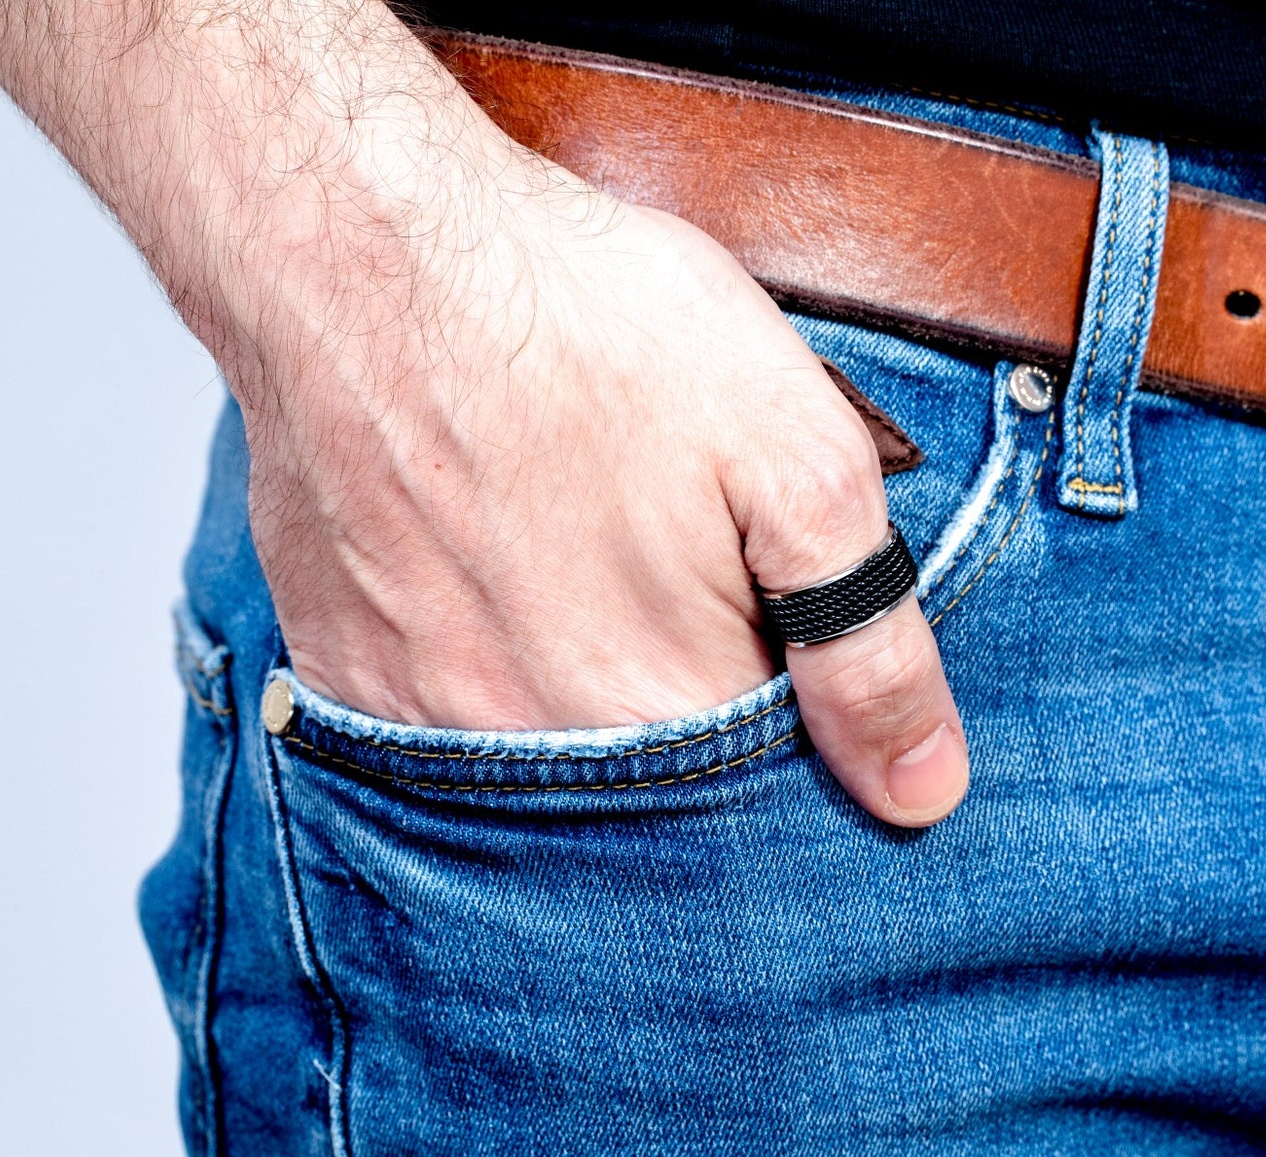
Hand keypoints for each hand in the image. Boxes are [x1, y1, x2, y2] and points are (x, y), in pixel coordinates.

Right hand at [0, 0, 969, 825]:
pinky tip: (500, 594)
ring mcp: (419, 720)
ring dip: (588, 710)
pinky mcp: (344, 675)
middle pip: (652, 800)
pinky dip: (486, 684)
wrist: (367, 246)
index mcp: (661, 706)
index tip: (782, 647)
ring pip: (546, 773)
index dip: (797, 728)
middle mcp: (532, 748)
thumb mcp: (795, 447)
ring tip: (591, 584)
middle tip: (677, 585)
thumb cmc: (587, 321)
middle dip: (694, 723)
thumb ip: (866, 637)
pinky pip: (435, 735)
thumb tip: (921, 792)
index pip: (768, 798)